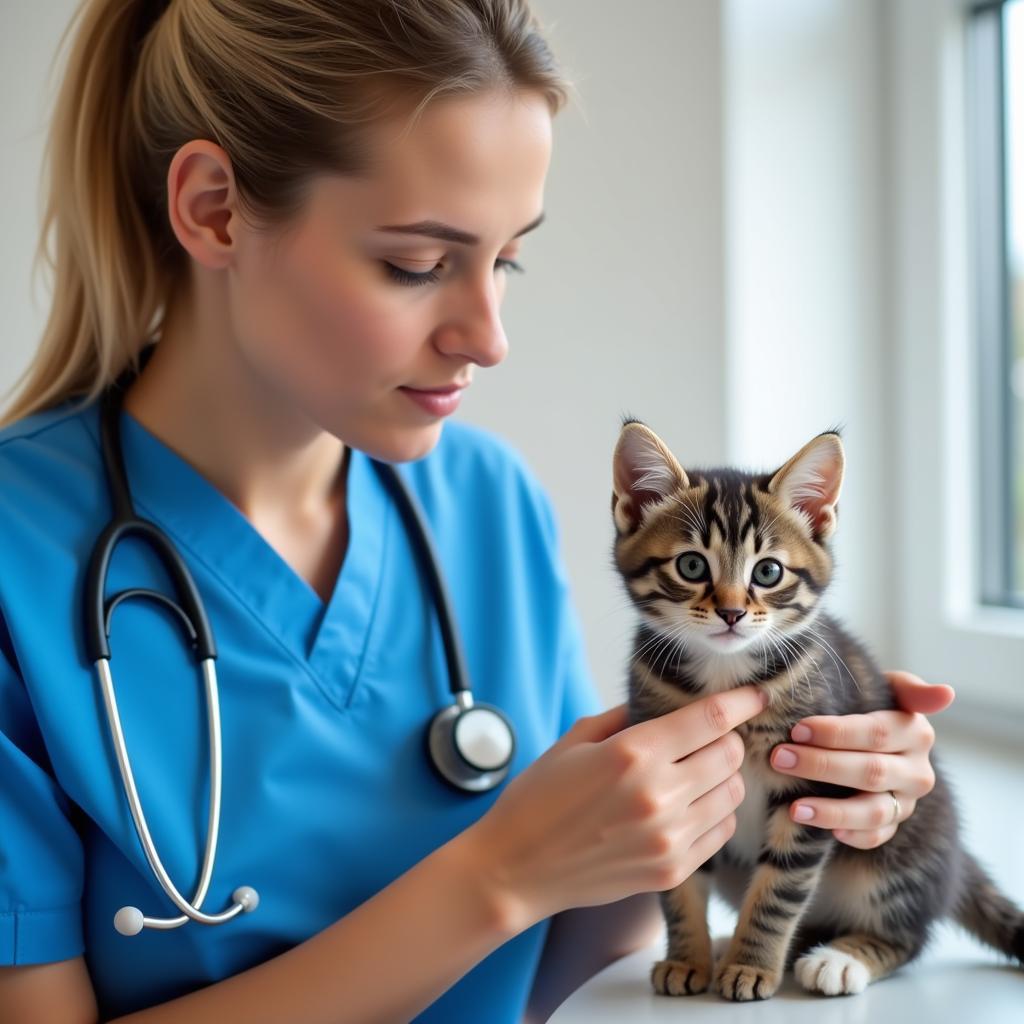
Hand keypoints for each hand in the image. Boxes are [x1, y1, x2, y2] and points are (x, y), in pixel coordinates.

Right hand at [465, 687, 768, 929]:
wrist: (516, 868)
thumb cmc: (539, 798)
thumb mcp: (575, 741)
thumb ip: (625, 716)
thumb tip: (666, 703)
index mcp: (631, 753)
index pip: (710, 719)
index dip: (740, 702)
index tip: (756, 695)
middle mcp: (658, 794)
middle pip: (730, 754)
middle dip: (727, 739)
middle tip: (711, 738)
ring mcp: (668, 837)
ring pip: (732, 793)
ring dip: (723, 777)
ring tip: (696, 774)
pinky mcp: (672, 870)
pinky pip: (721, 831)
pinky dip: (716, 813)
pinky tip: (690, 806)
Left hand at [769, 670, 954, 848]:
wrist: (875, 740)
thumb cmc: (869, 707)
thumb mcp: (887, 689)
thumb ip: (908, 687)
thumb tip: (946, 693)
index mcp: (916, 732)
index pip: (878, 733)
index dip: (836, 733)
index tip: (797, 729)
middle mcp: (917, 771)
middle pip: (871, 772)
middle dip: (822, 766)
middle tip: (780, 758)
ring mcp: (907, 802)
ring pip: (873, 811)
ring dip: (832, 811)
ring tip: (795, 808)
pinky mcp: (894, 824)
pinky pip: (875, 838)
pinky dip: (852, 835)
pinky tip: (825, 832)